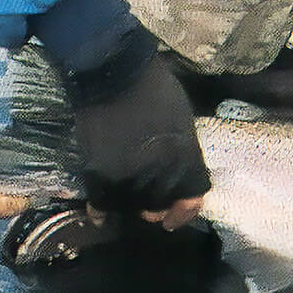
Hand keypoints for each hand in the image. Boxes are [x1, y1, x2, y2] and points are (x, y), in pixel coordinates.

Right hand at [73, 53, 210, 225]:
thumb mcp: (183, 120)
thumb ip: (184, 150)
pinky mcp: (100, 174)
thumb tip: (180, 172)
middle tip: (147, 206)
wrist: (116, 74)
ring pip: (131, 207)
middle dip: (154, 207)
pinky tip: (101, 213)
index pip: (192, 198)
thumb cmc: (154, 89)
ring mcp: (130, 175)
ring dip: (128, 206)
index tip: (172, 219)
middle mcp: (161, 172)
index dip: (183, 212)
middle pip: (159, 205)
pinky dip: (101, 210)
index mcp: (186, 157)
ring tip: (124, 198)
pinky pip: (101, 204)